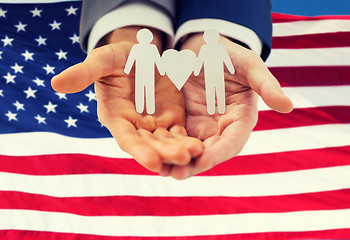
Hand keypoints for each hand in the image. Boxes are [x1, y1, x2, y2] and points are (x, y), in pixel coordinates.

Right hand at [51, 27, 202, 174]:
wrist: (142, 55)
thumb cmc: (118, 58)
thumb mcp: (103, 60)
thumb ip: (84, 73)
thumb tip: (56, 83)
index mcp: (115, 117)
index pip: (126, 138)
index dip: (138, 151)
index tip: (153, 163)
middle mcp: (134, 127)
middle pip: (150, 145)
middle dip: (165, 153)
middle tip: (182, 159)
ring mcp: (154, 125)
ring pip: (166, 143)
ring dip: (180, 150)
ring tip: (196, 153)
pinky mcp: (171, 120)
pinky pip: (180, 134)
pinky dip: (188, 141)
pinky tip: (200, 146)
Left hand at [168, 34, 292, 179]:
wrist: (203, 49)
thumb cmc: (229, 54)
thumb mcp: (248, 64)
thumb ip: (266, 84)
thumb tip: (288, 106)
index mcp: (241, 119)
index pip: (232, 141)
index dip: (219, 152)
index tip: (203, 161)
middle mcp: (222, 128)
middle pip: (209, 152)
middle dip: (193, 164)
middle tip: (176, 174)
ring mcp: (202, 127)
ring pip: (191, 150)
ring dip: (177, 161)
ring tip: (160, 170)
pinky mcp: (185, 123)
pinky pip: (175, 138)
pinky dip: (166, 147)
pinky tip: (152, 153)